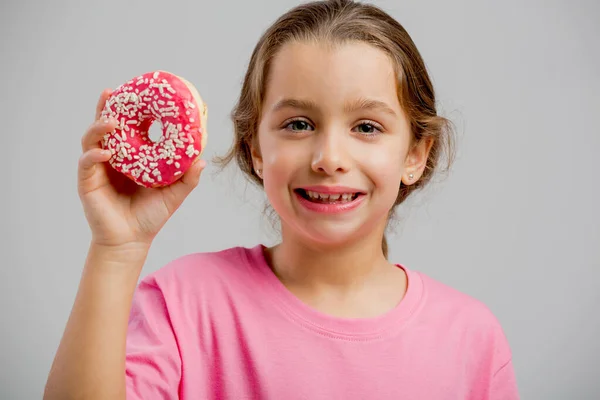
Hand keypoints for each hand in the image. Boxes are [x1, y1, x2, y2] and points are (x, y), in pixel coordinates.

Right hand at [77, 89, 205, 248]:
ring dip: (99, 127)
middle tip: (112, 92)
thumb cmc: (151, 216)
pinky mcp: (88, 182)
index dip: (130, 110)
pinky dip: (94, 155)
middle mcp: (111, 157)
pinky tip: (105, 153)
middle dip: (106, 107)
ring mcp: (98, 168)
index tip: (139, 92)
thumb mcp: (174, 194)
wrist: (132, 241)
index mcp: (129, 156)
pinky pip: (87, 163)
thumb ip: (188, 178)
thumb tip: (203, 159)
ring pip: (91, 139)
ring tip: (111, 121)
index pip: (127, 127)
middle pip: (104, 126)